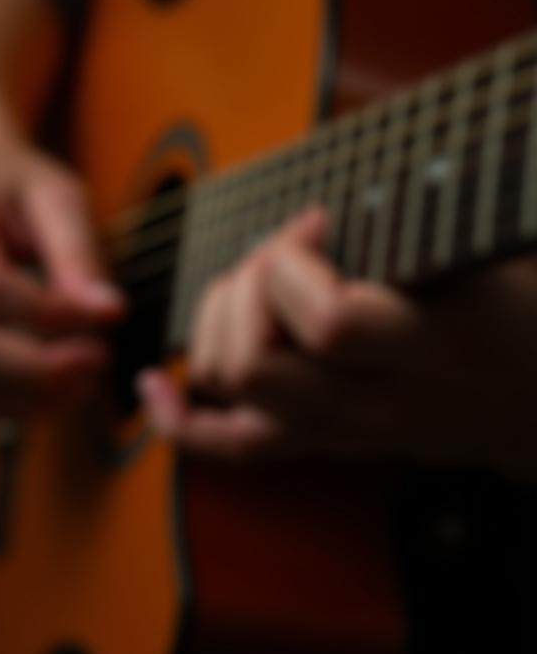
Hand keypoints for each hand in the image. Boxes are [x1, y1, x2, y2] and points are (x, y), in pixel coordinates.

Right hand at [0, 136, 123, 416]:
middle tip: (101, 359)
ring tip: (88, 376)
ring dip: (36, 395)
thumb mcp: (58, 197)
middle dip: (46, 368)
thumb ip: (79, 253)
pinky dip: (17, 406)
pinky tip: (59, 389)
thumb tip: (105, 310)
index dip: (54, 315)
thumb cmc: (16, 189)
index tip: (110, 316)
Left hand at [138, 208, 536, 471]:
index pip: (324, 323)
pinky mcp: (314, 441)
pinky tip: (154, 387)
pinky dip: (179, 420)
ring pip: (229, 391)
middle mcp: (372, 403)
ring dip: (216, 323)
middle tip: (283, 256)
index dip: (295, 259)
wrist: (530, 402)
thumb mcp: (479, 258)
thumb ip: (408, 226)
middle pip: (251, 365)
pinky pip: (228, 446)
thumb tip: (316, 206)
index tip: (315, 223)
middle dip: (246, 287)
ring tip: (254, 288)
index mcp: (424, 349)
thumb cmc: (510, 315)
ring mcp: (336, 430)